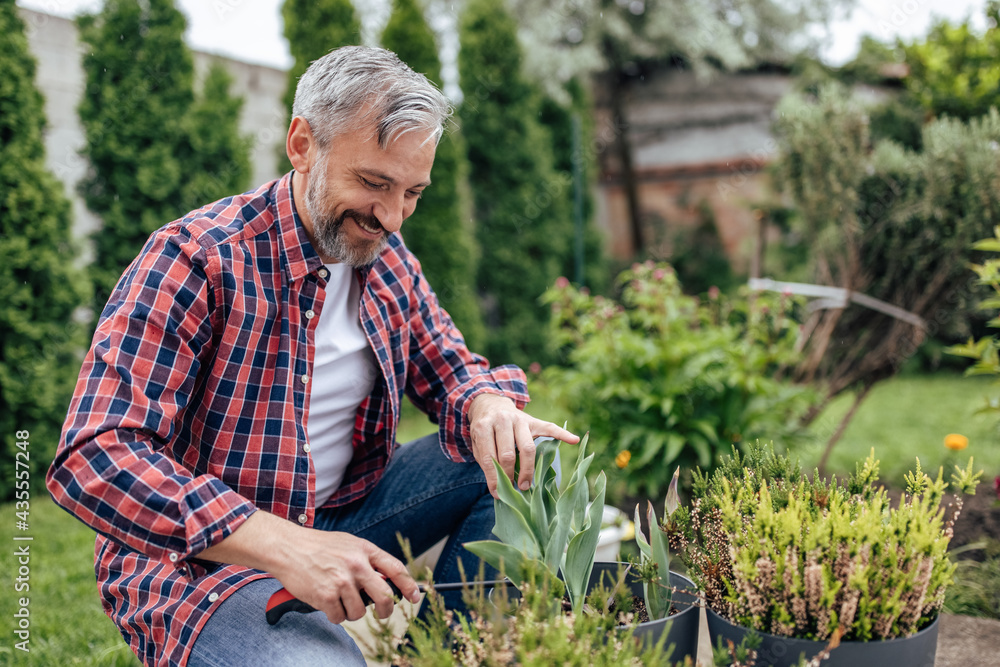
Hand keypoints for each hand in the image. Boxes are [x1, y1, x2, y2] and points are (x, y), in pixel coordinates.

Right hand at [271, 529, 417, 623]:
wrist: (288, 548)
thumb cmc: (318, 546)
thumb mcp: (348, 544)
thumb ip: (367, 560)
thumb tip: (386, 581)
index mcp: (365, 550)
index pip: (396, 569)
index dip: (409, 585)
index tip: (414, 597)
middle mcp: (356, 565)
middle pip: (385, 596)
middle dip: (386, 610)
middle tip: (382, 613)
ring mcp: (341, 581)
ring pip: (359, 611)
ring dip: (351, 611)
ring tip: (339, 598)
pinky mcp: (326, 596)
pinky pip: (339, 617)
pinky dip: (334, 614)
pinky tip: (325, 600)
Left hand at [467, 393, 579, 496]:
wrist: (491, 405)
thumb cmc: (485, 431)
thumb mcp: (477, 443)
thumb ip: (486, 461)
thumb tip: (498, 487)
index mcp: (483, 426)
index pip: (489, 457)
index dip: (493, 478)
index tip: (497, 493)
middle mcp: (502, 420)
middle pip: (508, 453)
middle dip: (509, 475)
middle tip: (512, 488)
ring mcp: (519, 419)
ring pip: (527, 447)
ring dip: (527, 469)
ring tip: (525, 484)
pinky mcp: (533, 420)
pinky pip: (550, 427)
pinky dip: (563, 434)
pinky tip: (573, 440)